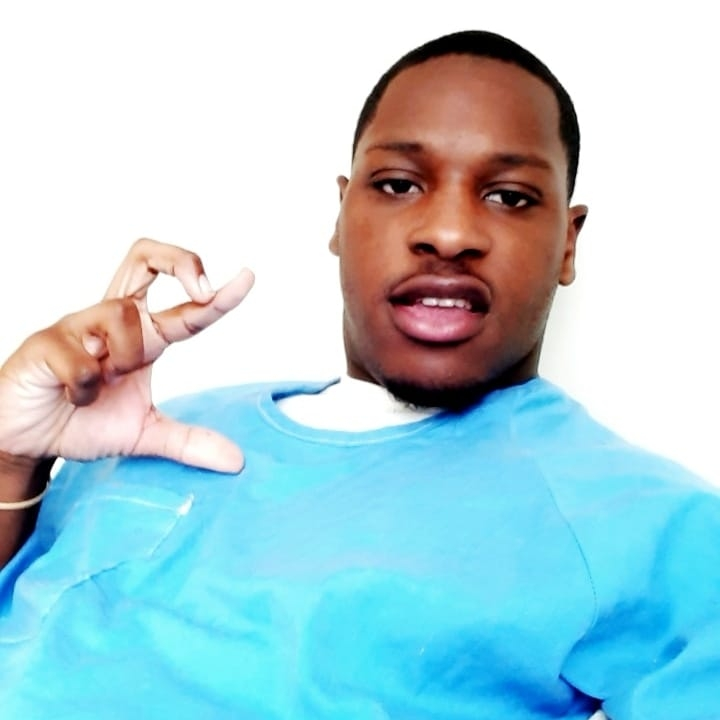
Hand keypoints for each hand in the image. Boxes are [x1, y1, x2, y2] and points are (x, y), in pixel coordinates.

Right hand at [0, 238, 253, 472]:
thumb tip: (235, 462)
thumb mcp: (146, 433)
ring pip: (122, 316)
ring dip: (125, 357)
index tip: (248, 278)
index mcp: (142, 335)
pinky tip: (72, 398)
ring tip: (104, 384)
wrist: (28, 442)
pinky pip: (81, 361)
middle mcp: (112, 319)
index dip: (218, 293)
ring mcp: (77, 326)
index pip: (185, 303)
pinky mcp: (45, 343)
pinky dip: (84, 389)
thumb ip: (189, 442)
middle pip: (146, 257)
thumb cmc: (83, 423)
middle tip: (203, 289)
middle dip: (182, 260)